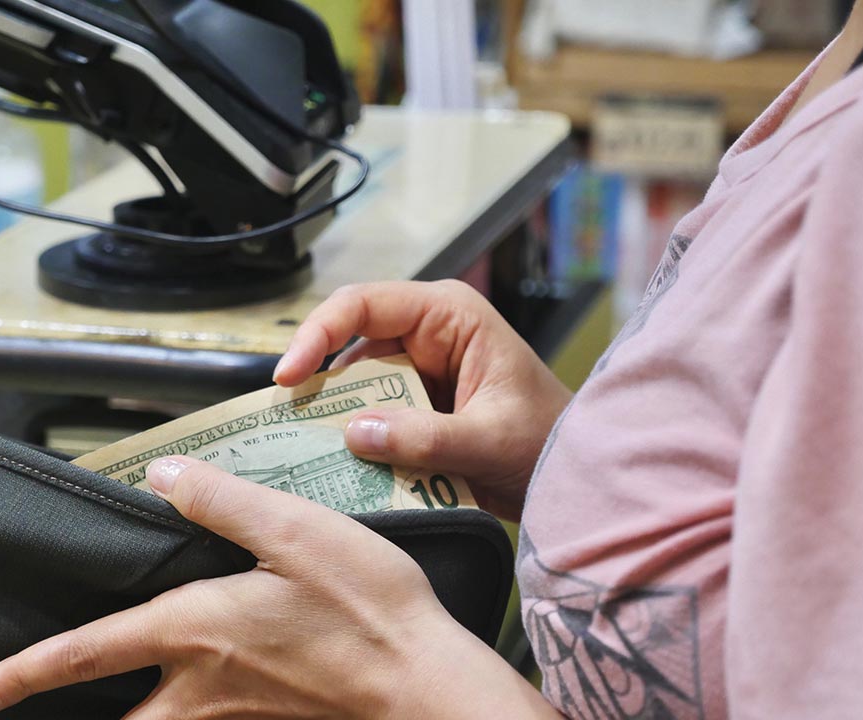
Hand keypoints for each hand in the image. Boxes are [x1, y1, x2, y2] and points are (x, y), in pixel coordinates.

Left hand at [0, 458, 552, 718]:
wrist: (425, 685)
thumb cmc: (368, 606)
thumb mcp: (294, 531)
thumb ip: (220, 500)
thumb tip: (162, 473)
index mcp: (194, 629)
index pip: (86, 654)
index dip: (25, 673)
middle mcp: (200, 686)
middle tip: (29, 716)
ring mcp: (234, 716)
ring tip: (106, 708)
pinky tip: (187, 703)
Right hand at [273, 280, 571, 520]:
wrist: (576, 475)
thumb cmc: (550, 441)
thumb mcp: (488, 440)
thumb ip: (425, 438)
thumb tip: (354, 433)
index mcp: (449, 315)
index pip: (363, 305)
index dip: (318, 334)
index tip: (289, 376)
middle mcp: (428, 333)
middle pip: (349, 343)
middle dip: (318, 383)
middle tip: (286, 424)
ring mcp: (420, 369)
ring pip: (354, 384)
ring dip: (334, 417)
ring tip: (304, 451)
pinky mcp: (414, 404)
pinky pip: (370, 413)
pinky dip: (353, 438)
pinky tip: (335, 463)